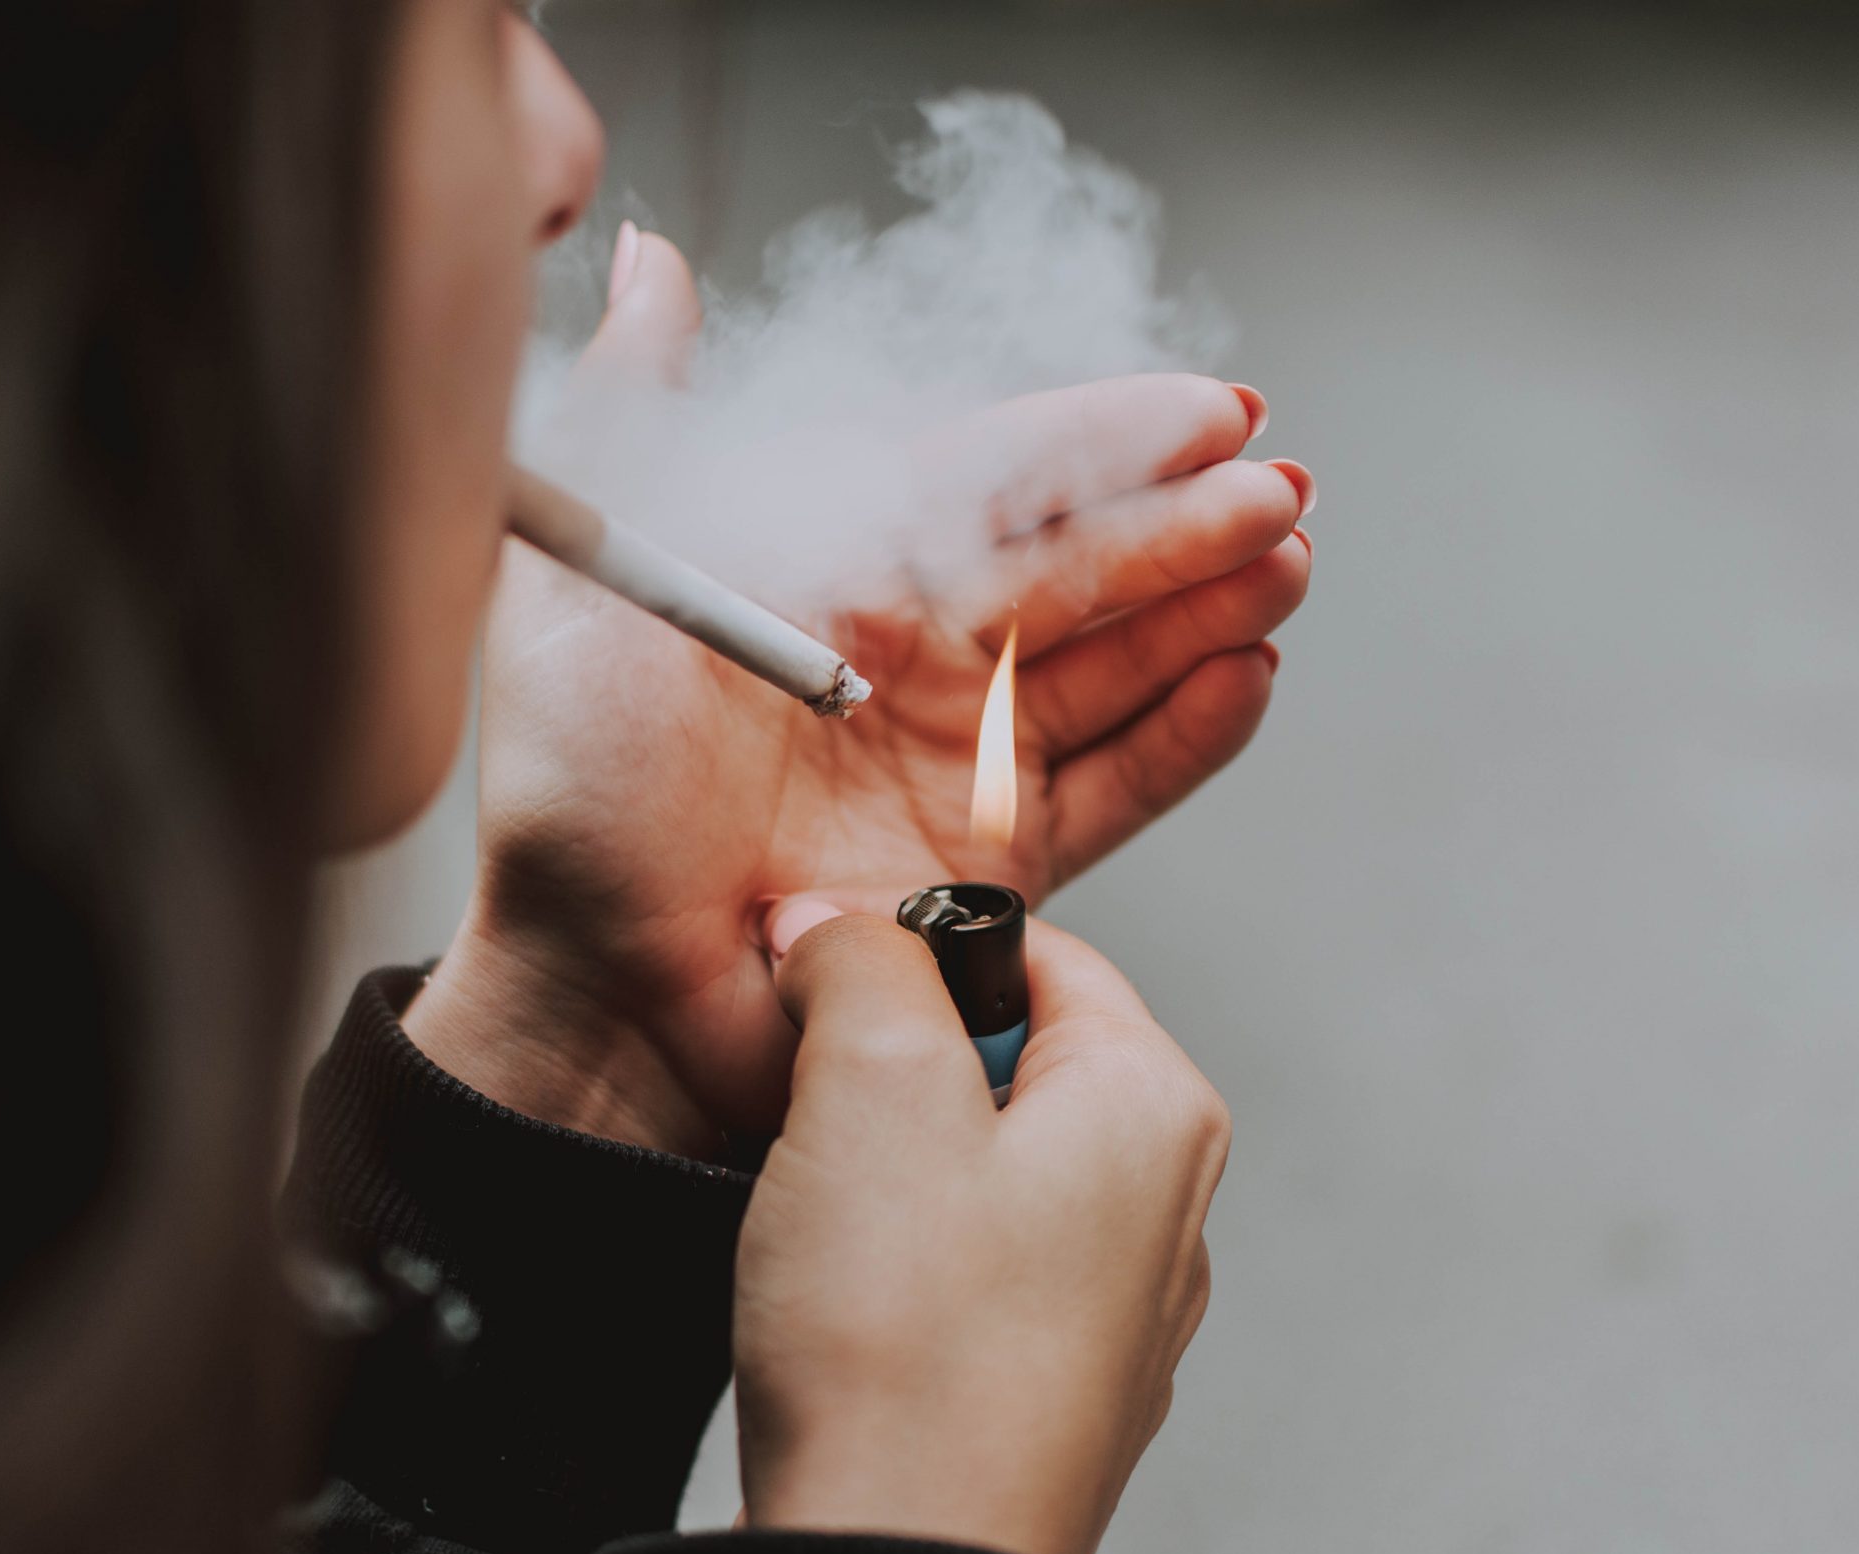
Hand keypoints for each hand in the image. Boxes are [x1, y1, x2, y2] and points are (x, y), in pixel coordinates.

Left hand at [405, 230, 1310, 1149]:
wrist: (597, 987)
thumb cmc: (573, 789)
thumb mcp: (592, 575)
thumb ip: (640, 413)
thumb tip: (651, 262)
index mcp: (826, 571)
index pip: (988, 479)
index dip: (1098, 440)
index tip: (1204, 409)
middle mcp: (902, 658)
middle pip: (1071, 569)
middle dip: (1181, 521)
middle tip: (1278, 488)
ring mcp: (953, 761)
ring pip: (1110, 666)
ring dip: (1204, 611)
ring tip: (1286, 563)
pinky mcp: (991, 867)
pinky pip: (1114, 786)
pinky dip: (1187, 736)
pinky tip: (1248, 674)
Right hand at [731, 908, 1225, 1553]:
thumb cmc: (907, 1346)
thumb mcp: (870, 1084)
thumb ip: (862, 960)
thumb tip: (839, 922)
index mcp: (1156, 1108)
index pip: (1037, 951)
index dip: (910, 951)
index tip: (826, 989)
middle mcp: (1166, 1206)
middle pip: (1005, 1058)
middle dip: (891, 1068)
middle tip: (819, 1118)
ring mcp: (1116, 1309)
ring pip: (976, 1166)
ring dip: (883, 1169)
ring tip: (829, 1226)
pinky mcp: (1054, 1387)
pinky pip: (966, 1271)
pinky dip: (896, 1265)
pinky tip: (848, 1308)